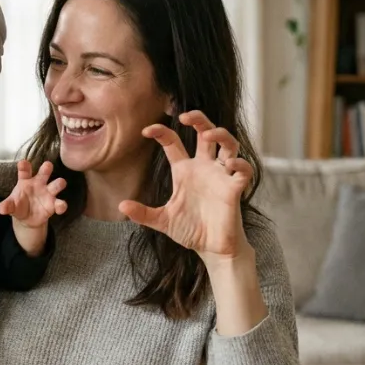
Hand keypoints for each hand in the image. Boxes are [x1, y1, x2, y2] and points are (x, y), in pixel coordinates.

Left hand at [0, 160, 66, 228]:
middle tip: (47, 166)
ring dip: (59, 183)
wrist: (27, 219)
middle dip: (46, 168)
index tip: (23, 164)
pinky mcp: (54, 205)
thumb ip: (6, 206)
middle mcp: (39, 183)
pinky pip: (60, 203)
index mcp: (26, 181)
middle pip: (45, 171)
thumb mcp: (11, 206)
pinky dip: (61, 205)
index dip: (24, 166)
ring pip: (57, 184)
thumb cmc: (18, 206)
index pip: (25, 170)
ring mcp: (48, 193)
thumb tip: (1, 209)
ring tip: (59, 184)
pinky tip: (59, 207)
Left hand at [119, 110, 253, 262]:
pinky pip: (243, 170)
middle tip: (185, 116)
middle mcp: (204, 168)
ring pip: (228, 144)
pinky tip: (230, 164)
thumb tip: (121, 206)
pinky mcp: (235, 189)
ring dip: (221, 135)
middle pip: (205, 133)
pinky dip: (239, 164)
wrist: (210, 248)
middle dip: (199, 120)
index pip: (173, 144)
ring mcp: (221, 176)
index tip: (146, 130)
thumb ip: (143, 213)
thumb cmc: (190, 230)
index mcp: (185, 171)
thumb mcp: (162, 220)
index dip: (161, 133)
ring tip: (209, 135)